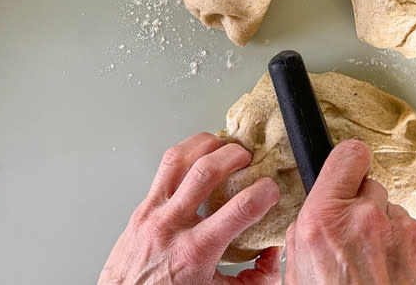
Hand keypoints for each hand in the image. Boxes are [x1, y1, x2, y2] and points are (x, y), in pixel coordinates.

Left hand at [98, 133, 281, 284]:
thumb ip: (253, 277)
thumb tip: (273, 254)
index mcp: (195, 251)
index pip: (238, 209)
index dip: (263, 192)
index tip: (271, 189)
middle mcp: (172, 226)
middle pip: (206, 171)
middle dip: (236, 156)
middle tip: (250, 159)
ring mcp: (153, 212)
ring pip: (179, 159)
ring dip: (207, 144)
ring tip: (224, 145)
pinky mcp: (142, 207)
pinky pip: (163, 168)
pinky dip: (186, 153)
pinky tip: (199, 154)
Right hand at [285, 139, 415, 284]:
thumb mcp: (296, 274)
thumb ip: (307, 235)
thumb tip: (315, 219)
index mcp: (326, 221)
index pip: (347, 156)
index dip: (346, 163)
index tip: (347, 169)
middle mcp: (368, 220)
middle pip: (370, 188)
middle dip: (362, 209)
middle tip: (353, 241)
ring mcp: (406, 234)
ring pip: (395, 215)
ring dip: (386, 234)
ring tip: (373, 269)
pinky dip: (407, 253)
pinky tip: (393, 277)